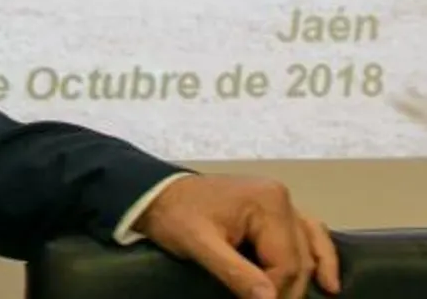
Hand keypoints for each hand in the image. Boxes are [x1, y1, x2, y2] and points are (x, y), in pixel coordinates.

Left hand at [134, 173, 339, 298]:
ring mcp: (280, 203)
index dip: (277, 292)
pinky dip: (317, 257)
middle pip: (299, 258)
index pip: (286, 261)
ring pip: (310, 248)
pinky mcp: (274, 210)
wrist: (155, 194)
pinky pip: (307, 235)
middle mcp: (280, 198)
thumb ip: (235, 272)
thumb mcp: (198, 245)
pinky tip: (327, 283)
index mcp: (267, 202)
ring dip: (311, 278)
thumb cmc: (173, 216)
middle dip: (289, 290)